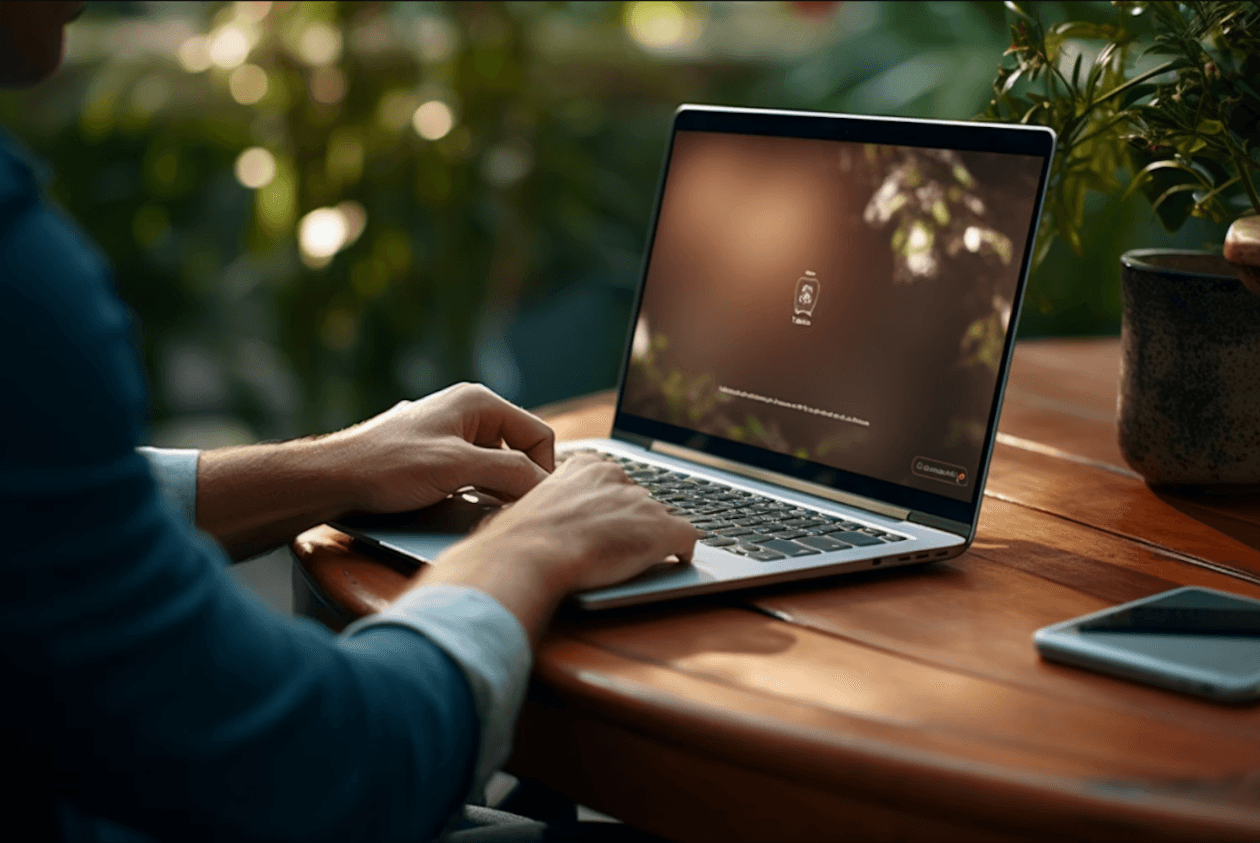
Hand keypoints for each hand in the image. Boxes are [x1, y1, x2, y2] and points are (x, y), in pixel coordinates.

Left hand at [328, 382, 555, 512]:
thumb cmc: (390, 466)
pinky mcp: (437, 452)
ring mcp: (451, 431)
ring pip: (497, 462)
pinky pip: (474, 470)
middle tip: (513, 512)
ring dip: (498, 487)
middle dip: (520, 480)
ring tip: (489, 512)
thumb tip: (546, 487)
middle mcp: (468, 411)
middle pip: (519, 449)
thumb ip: (510, 472)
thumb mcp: (458, 468)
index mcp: (479, 402)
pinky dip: (479, 489)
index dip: (543, 471)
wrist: (335, 477)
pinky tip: (465, 506)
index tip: (534, 503)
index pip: (538, 435)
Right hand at [419, 455, 701, 643]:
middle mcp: (618, 477)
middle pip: (639, 500)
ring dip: (652, 538)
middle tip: (620, 546)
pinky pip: (688, 537)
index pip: (613, 481)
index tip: (609, 523)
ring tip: (638, 560)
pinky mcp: (662, 530)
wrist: (527, 557)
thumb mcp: (526, 507)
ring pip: (661, 518)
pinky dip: (684, 549)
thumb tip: (531, 524)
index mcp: (585, 466)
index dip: (612, 506)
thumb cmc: (515, 541)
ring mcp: (642, 503)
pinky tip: (678, 560)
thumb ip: (544, 505)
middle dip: (632, 522)